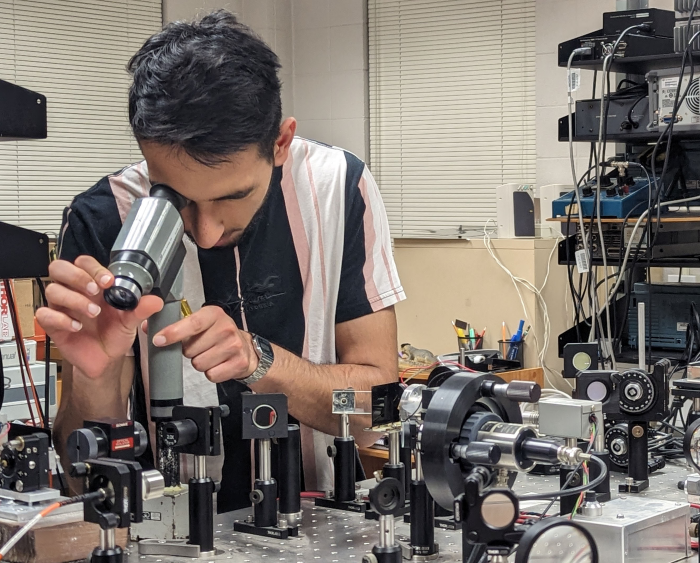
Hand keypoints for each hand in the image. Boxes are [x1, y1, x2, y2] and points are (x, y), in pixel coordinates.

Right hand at [36, 256, 162, 378]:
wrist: (107, 359)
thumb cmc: (114, 334)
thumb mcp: (131, 321)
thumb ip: (141, 309)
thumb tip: (155, 300)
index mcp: (93, 285)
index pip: (83, 263)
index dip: (93, 268)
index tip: (108, 280)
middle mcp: (75, 292)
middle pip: (59, 268)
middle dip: (76, 276)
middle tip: (94, 290)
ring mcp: (62, 308)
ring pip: (52, 290)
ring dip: (74, 299)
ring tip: (93, 312)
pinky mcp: (53, 325)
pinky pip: (44, 315)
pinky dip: (61, 319)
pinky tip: (77, 327)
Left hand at [148, 305, 257, 382]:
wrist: (246, 349)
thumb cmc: (218, 334)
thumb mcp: (201, 323)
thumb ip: (175, 324)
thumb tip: (147, 326)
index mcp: (214, 314)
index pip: (192, 323)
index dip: (173, 332)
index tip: (158, 339)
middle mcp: (226, 328)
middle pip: (191, 349)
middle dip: (189, 351)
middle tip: (199, 347)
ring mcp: (234, 346)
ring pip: (199, 364)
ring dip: (200, 362)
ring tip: (209, 355)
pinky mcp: (238, 363)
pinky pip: (211, 375)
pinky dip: (211, 373)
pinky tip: (217, 364)